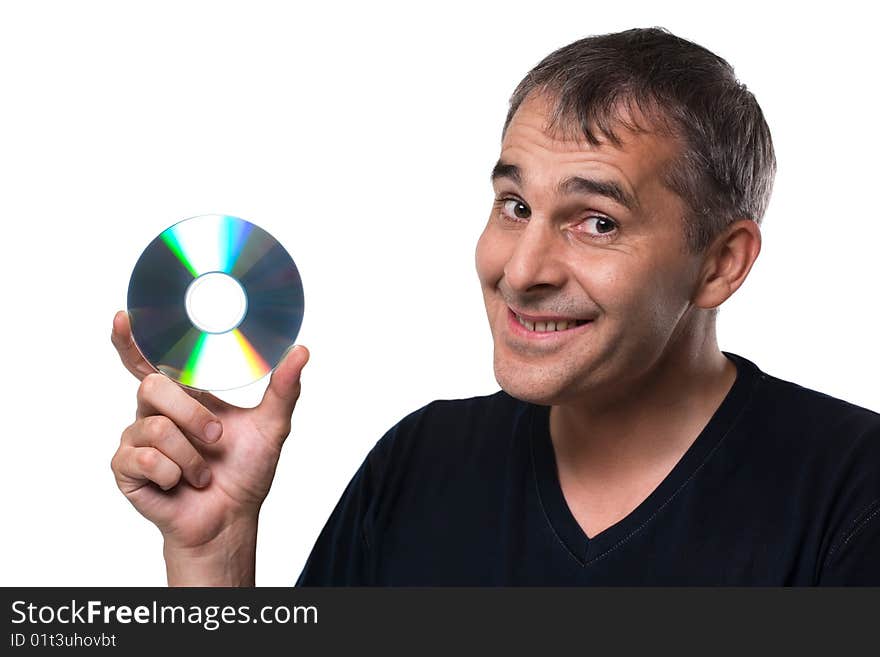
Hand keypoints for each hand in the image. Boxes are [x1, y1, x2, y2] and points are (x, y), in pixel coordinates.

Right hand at [109, 310, 308, 583]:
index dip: (133, 338)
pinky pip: (144, 459)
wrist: (229, 519)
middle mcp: (156, 411)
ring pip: (155, 426)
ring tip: (203, 472)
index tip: (127, 316)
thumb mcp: (271, 426)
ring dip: (191, 455)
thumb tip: (301, 349)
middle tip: (216, 438)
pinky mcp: (126, 467)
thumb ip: (284, 388)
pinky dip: (173, 474)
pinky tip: (179, 484)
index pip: (152, 360)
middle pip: (154, 387)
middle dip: (192, 415)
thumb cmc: (245, 473)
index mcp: (184, 394)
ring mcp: (138, 438)